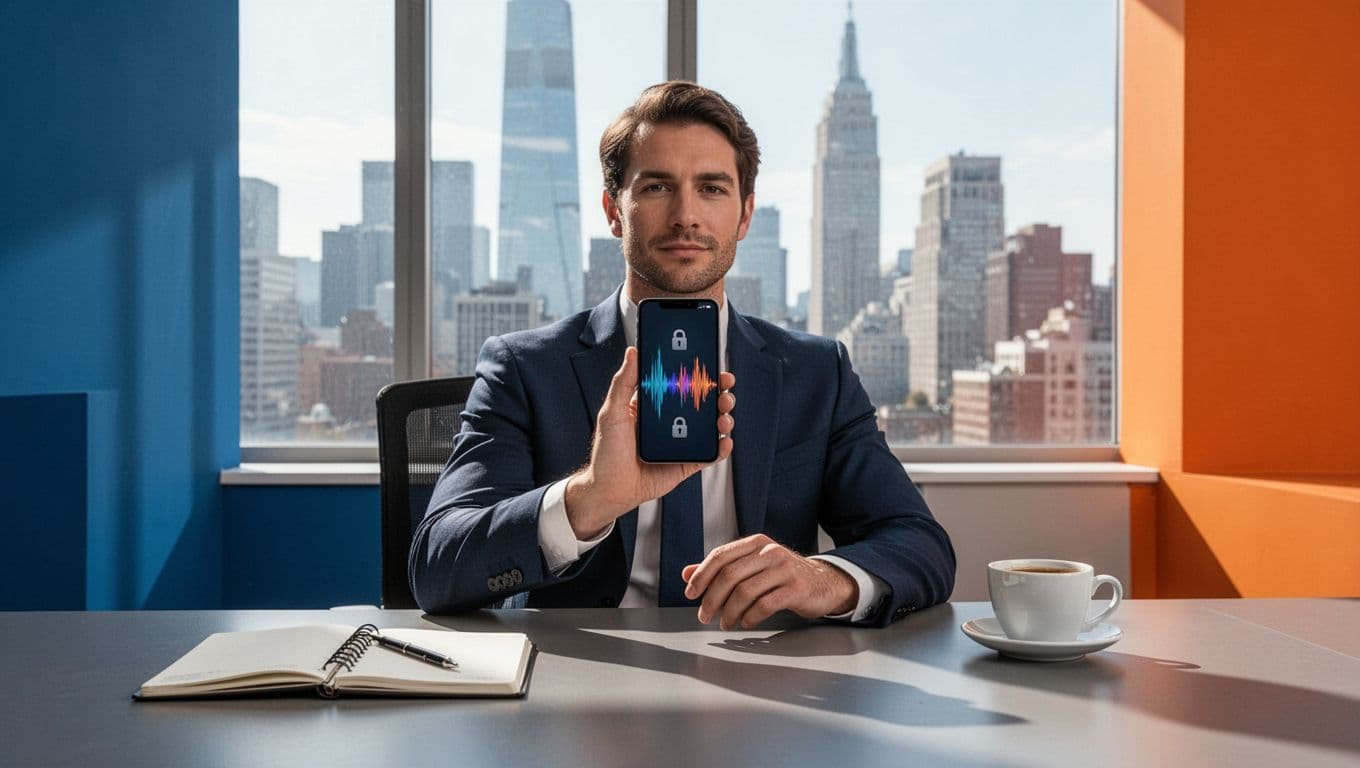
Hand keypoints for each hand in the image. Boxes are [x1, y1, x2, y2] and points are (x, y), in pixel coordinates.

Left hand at [564, 346, 735, 538]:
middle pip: (702, 404)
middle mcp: (671, 422)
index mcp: (654, 406)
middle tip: (724, 390)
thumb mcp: (612, 413)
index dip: (699, 375)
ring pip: (710, 427)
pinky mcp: (686, 463)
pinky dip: (721, 448)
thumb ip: (623, 383)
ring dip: (723, 418)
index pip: (681, 385)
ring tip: (723, 417)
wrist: (609, 490)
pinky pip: (709, 454)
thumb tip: (632, 353)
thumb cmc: (607, 453)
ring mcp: (681, 443)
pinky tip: (724, 442)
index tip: (712, 366)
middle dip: (718, 395)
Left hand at [680, 534, 858, 629]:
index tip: (690, 594)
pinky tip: (745, 623)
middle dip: (712, 599)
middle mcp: (770, 552)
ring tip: (725, 623)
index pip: (721, 555)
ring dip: (729, 612)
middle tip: (704, 616)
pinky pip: (765, 605)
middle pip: (730, 575)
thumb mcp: (752, 566)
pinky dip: (750, 617)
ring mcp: (785, 569)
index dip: (702, 575)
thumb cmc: (782, 576)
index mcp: (756, 543)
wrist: (823, 582)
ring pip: (745, 592)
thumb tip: (687, 574)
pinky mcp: (797, 589)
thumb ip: (721, 569)